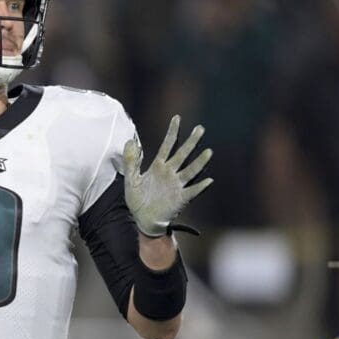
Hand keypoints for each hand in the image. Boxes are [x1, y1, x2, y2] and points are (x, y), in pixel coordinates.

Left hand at [123, 115, 212, 236]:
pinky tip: (208, 180)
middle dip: (191, 142)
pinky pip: (192, 191)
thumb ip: (131, 160)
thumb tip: (129, 140)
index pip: (167, 145)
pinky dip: (200, 186)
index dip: (172, 132)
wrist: (142, 219)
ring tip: (208, 152)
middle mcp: (170, 173)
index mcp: (158, 166)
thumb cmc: (137, 199)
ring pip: (190, 170)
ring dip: (199, 162)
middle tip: (200, 128)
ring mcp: (176, 185)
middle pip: (183, 154)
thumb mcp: (131, 179)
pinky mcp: (180, 198)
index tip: (177, 118)